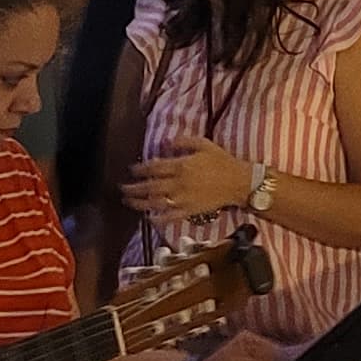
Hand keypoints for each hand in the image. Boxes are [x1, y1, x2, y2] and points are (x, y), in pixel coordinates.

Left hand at [122, 141, 250, 223]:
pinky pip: (170, 216)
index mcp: (181, 166)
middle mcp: (179, 183)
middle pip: (150, 187)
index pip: (154, 168)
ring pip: (156, 203)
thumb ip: (183, 142)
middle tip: (122, 188)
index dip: (140, 169)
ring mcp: (183, 199)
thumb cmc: (222, 162)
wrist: (238, 182)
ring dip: (139, 203)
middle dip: (134, 188)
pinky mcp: (190, 211)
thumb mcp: (204, 144)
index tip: (131, 170)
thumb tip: (164, 143)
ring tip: (128, 202)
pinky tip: (149, 218)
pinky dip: (158, 218)